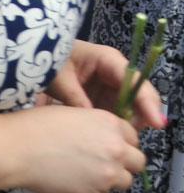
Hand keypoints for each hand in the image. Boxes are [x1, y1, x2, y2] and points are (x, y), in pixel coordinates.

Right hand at [11, 104, 146, 192]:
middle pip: (138, 161)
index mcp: (109, 123)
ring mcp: (108, 172)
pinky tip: (72, 177)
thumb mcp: (72, 114)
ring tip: (86, 172)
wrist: (16, 149)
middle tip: (103, 161)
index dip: (120, 141)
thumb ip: (95, 127)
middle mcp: (116, 148)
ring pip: (125, 180)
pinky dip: (93, 187)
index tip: (107, 144)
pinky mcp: (95, 191)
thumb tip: (102, 140)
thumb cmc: (35, 126)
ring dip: (112, 177)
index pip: (133, 136)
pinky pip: (104, 192)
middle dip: (124, 162)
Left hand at [46, 40, 168, 131]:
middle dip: (137, 117)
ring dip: (125, 123)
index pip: (136, 82)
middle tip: (126, 136)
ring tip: (113, 136)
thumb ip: (76, 99)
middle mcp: (116, 72)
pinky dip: (114, 123)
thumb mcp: (59, 78)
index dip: (148, 103)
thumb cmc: (48, 60)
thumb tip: (93, 123)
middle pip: (139, 98)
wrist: (36, 55)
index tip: (157, 123)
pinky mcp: (105, 95)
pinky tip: (105, 133)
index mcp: (108, 60)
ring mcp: (112, 85)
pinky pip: (117, 111)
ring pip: (130, 108)